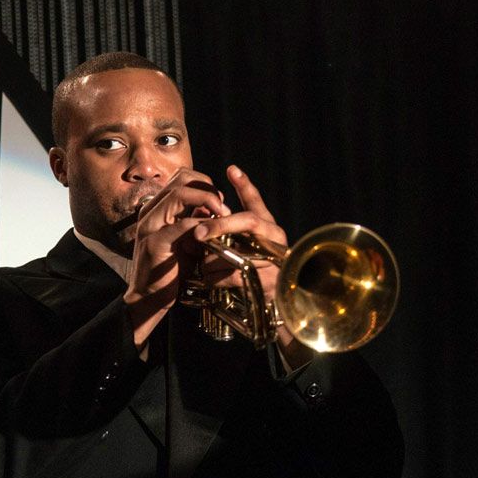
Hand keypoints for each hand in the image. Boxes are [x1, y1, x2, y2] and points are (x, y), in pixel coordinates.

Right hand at [123, 167, 228, 349]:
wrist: (150, 298)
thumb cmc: (172, 269)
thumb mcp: (187, 239)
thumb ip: (197, 220)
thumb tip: (216, 206)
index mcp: (156, 207)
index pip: (182, 177)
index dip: (205, 183)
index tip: (220, 200)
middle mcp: (150, 211)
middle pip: (182, 179)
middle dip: (208, 188)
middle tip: (223, 207)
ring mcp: (149, 225)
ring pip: (179, 195)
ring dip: (206, 201)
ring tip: (222, 216)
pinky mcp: (154, 242)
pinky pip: (182, 225)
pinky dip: (202, 226)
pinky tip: (213, 235)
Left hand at [193, 165, 312, 368]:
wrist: (280, 307)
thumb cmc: (262, 273)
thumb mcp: (251, 245)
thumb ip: (238, 222)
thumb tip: (226, 181)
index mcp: (270, 229)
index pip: (258, 202)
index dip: (246, 185)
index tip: (231, 170)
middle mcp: (276, 240)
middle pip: (249, 221)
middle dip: (219, 224)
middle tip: (197, 231)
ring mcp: (274, 261)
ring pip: (236, 250)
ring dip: (212, 259)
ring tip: (200, 265)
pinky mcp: (267, 283)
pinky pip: (233, 276)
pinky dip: (216, 277)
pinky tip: (208, 280)